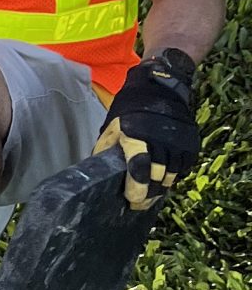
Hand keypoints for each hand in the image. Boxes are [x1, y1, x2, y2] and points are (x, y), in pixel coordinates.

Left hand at [94, 51, 199, 210]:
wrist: (160, 86)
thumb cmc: (130, 108)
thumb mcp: (112, 126)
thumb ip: (106, 148)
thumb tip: (98, 171)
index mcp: (136, 137)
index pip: (139, 171)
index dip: (136, 190)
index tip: (132, 201)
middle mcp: (160, 141)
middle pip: (158, 178)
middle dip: (149, 194)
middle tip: (140, 203)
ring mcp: (177, 143)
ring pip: (172, 175)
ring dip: (162, 186)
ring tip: (152, 194)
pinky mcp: (190, 143)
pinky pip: (183, 167)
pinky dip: (175, 175)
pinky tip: (165, 178)